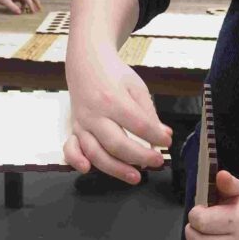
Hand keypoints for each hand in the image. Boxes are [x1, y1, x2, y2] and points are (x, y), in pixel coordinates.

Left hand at [0, 0, 41, 14]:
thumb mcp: (4, 1)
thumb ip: (12, 7)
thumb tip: (20, 13)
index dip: (31, 5)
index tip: (32, 12)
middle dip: (36, 1)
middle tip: (40, 8)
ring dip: (30, 3)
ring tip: (32, 11)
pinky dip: (24, 4)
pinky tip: (22, 10)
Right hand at [63, 44, 169, 182]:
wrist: (85, 62)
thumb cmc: (113, 74)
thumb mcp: (136, 86)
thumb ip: (148, 112)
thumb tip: (163, 135)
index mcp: (113, 99)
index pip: (139, 125)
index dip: (156, 137)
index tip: (167, 142)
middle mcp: (95, 114)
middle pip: (117, 144)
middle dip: (140, 157)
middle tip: (157, 161)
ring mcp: (82, 123)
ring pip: (95, 153)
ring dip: (116, 169)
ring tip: (136, 177)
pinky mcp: (74, 129)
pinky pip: (71, 148)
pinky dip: (76, 161)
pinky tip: (88, 169)